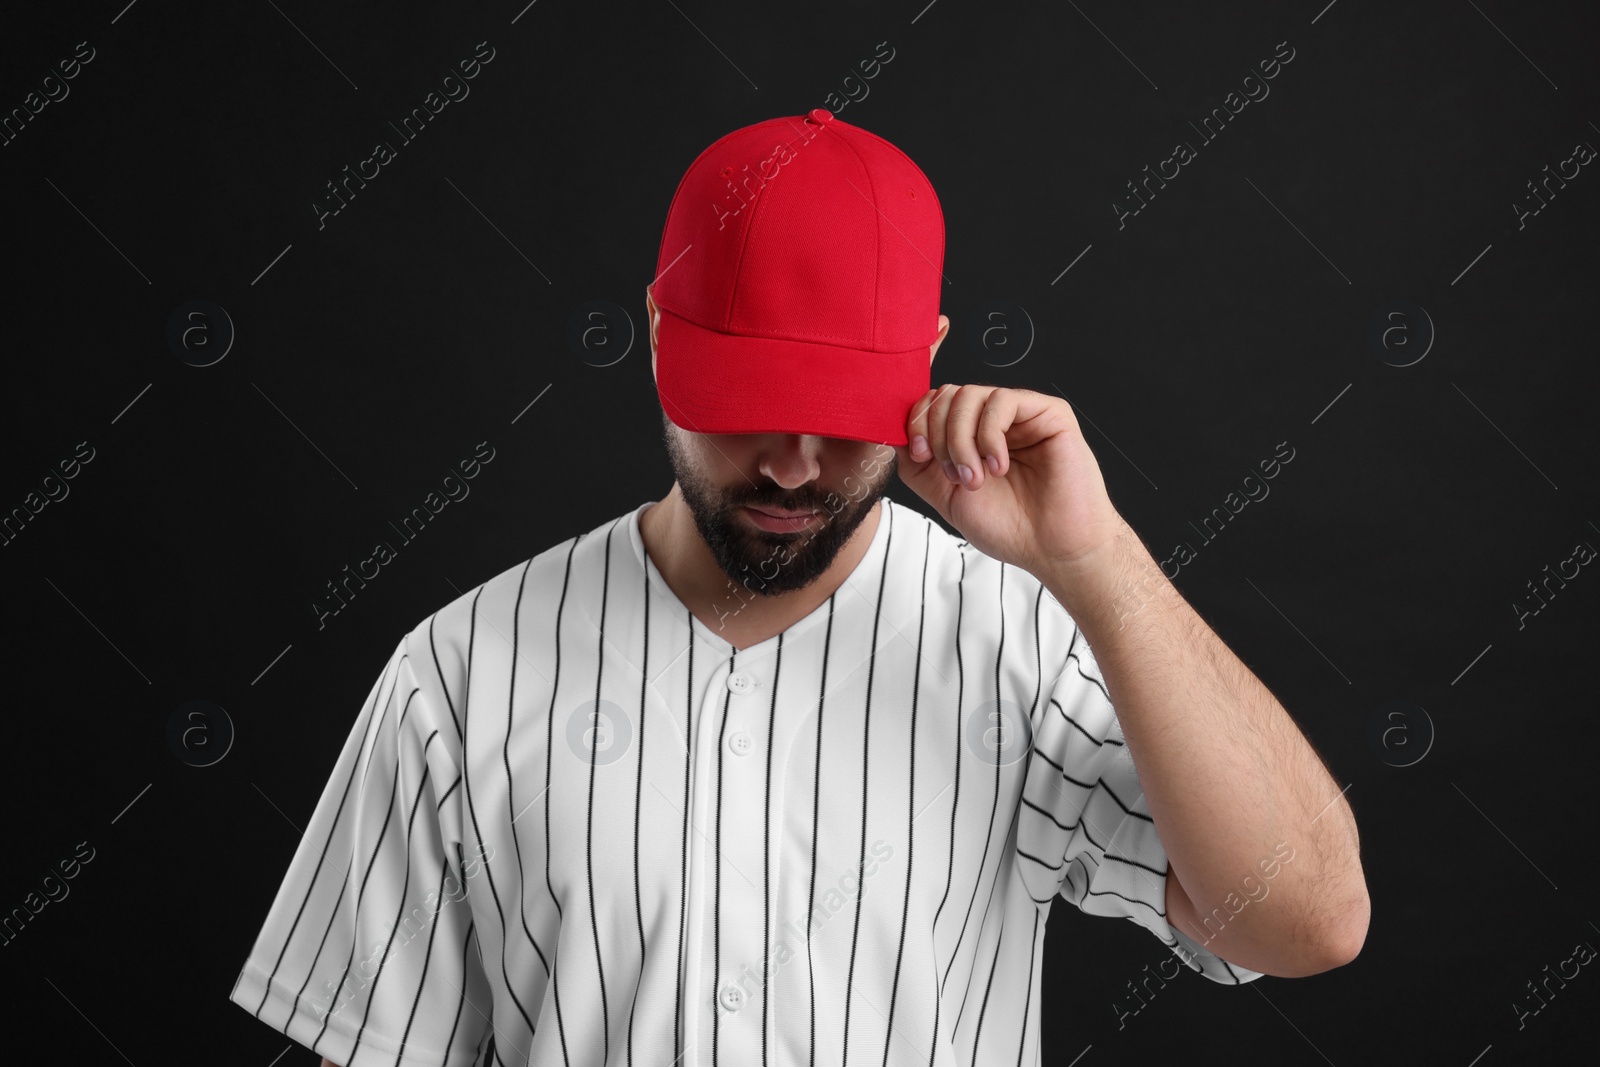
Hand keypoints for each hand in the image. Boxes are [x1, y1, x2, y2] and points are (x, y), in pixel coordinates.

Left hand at [892, 384, 1125, 573]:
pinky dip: (990, 435)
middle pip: (946, 395)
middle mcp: (994, 421)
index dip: (917, 420)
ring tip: (977, 477)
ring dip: (961, 439)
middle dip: (938, 435)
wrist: (1053, 549)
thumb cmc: (1010, 527)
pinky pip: (1002, 400)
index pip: (933, 403)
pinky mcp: (1049, 413)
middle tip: (956, 475)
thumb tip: (891, 434)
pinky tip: (999, 465)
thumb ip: (917, 465)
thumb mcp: (945, 496)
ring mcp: (1021, 414)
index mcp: (971, 435)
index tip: (919, 454)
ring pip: (969, 395)